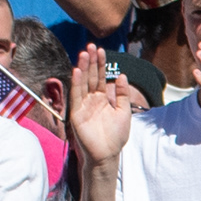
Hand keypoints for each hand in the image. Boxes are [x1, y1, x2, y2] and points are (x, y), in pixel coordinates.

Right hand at [67, 46, 132, 166]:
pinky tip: (77, 71)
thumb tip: (122, 75)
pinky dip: (76, 83)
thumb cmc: (116, 136)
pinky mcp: (76, 113)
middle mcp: (91, 100)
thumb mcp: (124, 112)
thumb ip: (123, 94)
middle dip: (91, 62)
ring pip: (82, 83)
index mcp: (102, 99)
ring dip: (83, 68)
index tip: (101, 50)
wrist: (107, 154)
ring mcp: (82, 106)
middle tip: (90, 46)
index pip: (100, 77)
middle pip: (90, 77)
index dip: (100, 64)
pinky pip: (76, 96)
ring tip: (83, 54)